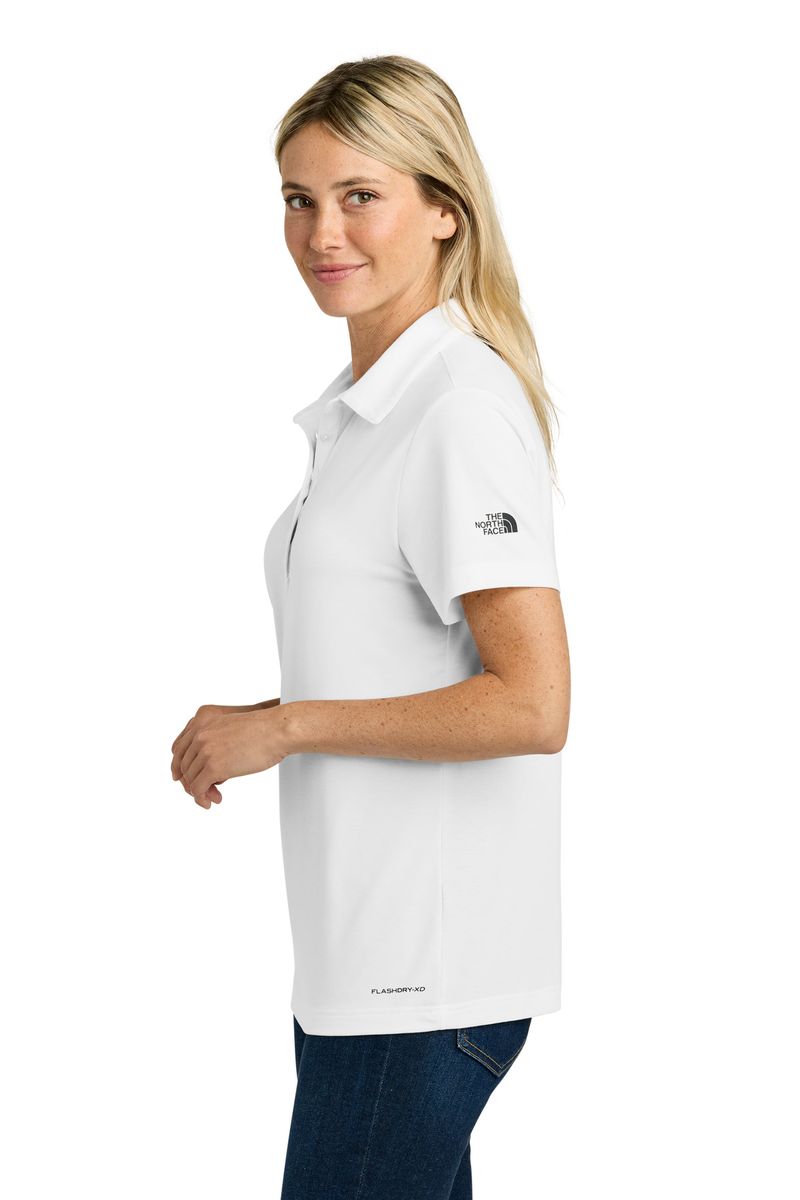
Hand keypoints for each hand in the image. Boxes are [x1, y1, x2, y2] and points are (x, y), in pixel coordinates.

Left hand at [171, 704, 290, 808]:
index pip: (179, 748)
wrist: (277, 730)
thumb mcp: (231, 728)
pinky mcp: (213, 767)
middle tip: (207, 792)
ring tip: (213, 798)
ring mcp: (205, 750)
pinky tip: (211, 802)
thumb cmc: (264, 730)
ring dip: (199, 792)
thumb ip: (217, 741)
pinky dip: (201, 798)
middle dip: (194, 782)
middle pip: (184, 766)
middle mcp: (199, 734)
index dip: (180, 766)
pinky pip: (198, 788)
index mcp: (202, 721)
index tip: (182, 778)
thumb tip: (210, 769)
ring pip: (190, 779)